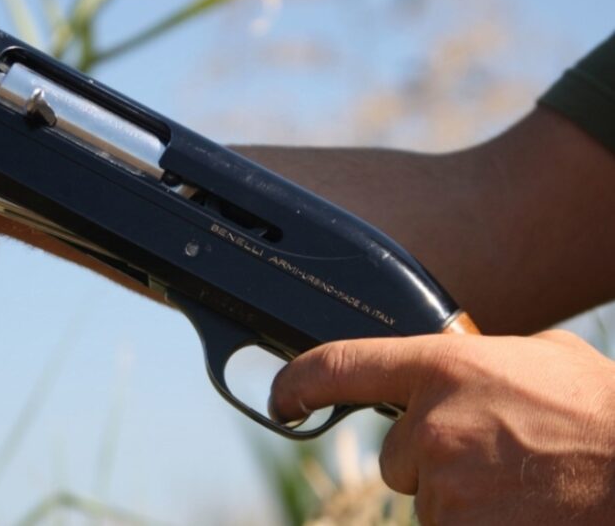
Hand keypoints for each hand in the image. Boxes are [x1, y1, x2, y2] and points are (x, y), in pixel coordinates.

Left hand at [269, 329, 614, 524]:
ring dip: (464, 496)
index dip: (300, 382)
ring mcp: (445, 488)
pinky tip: (522, 509)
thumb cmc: (601, 413)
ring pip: (428, 498)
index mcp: (444, 368)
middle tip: (497, 455)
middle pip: (397, 454)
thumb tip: (459, 364)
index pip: (340, 365)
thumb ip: (482, 357)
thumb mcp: (541, 357)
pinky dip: (479, 521)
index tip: (283, 397)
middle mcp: (432, 427)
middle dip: (433, 458)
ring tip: (524, 484)